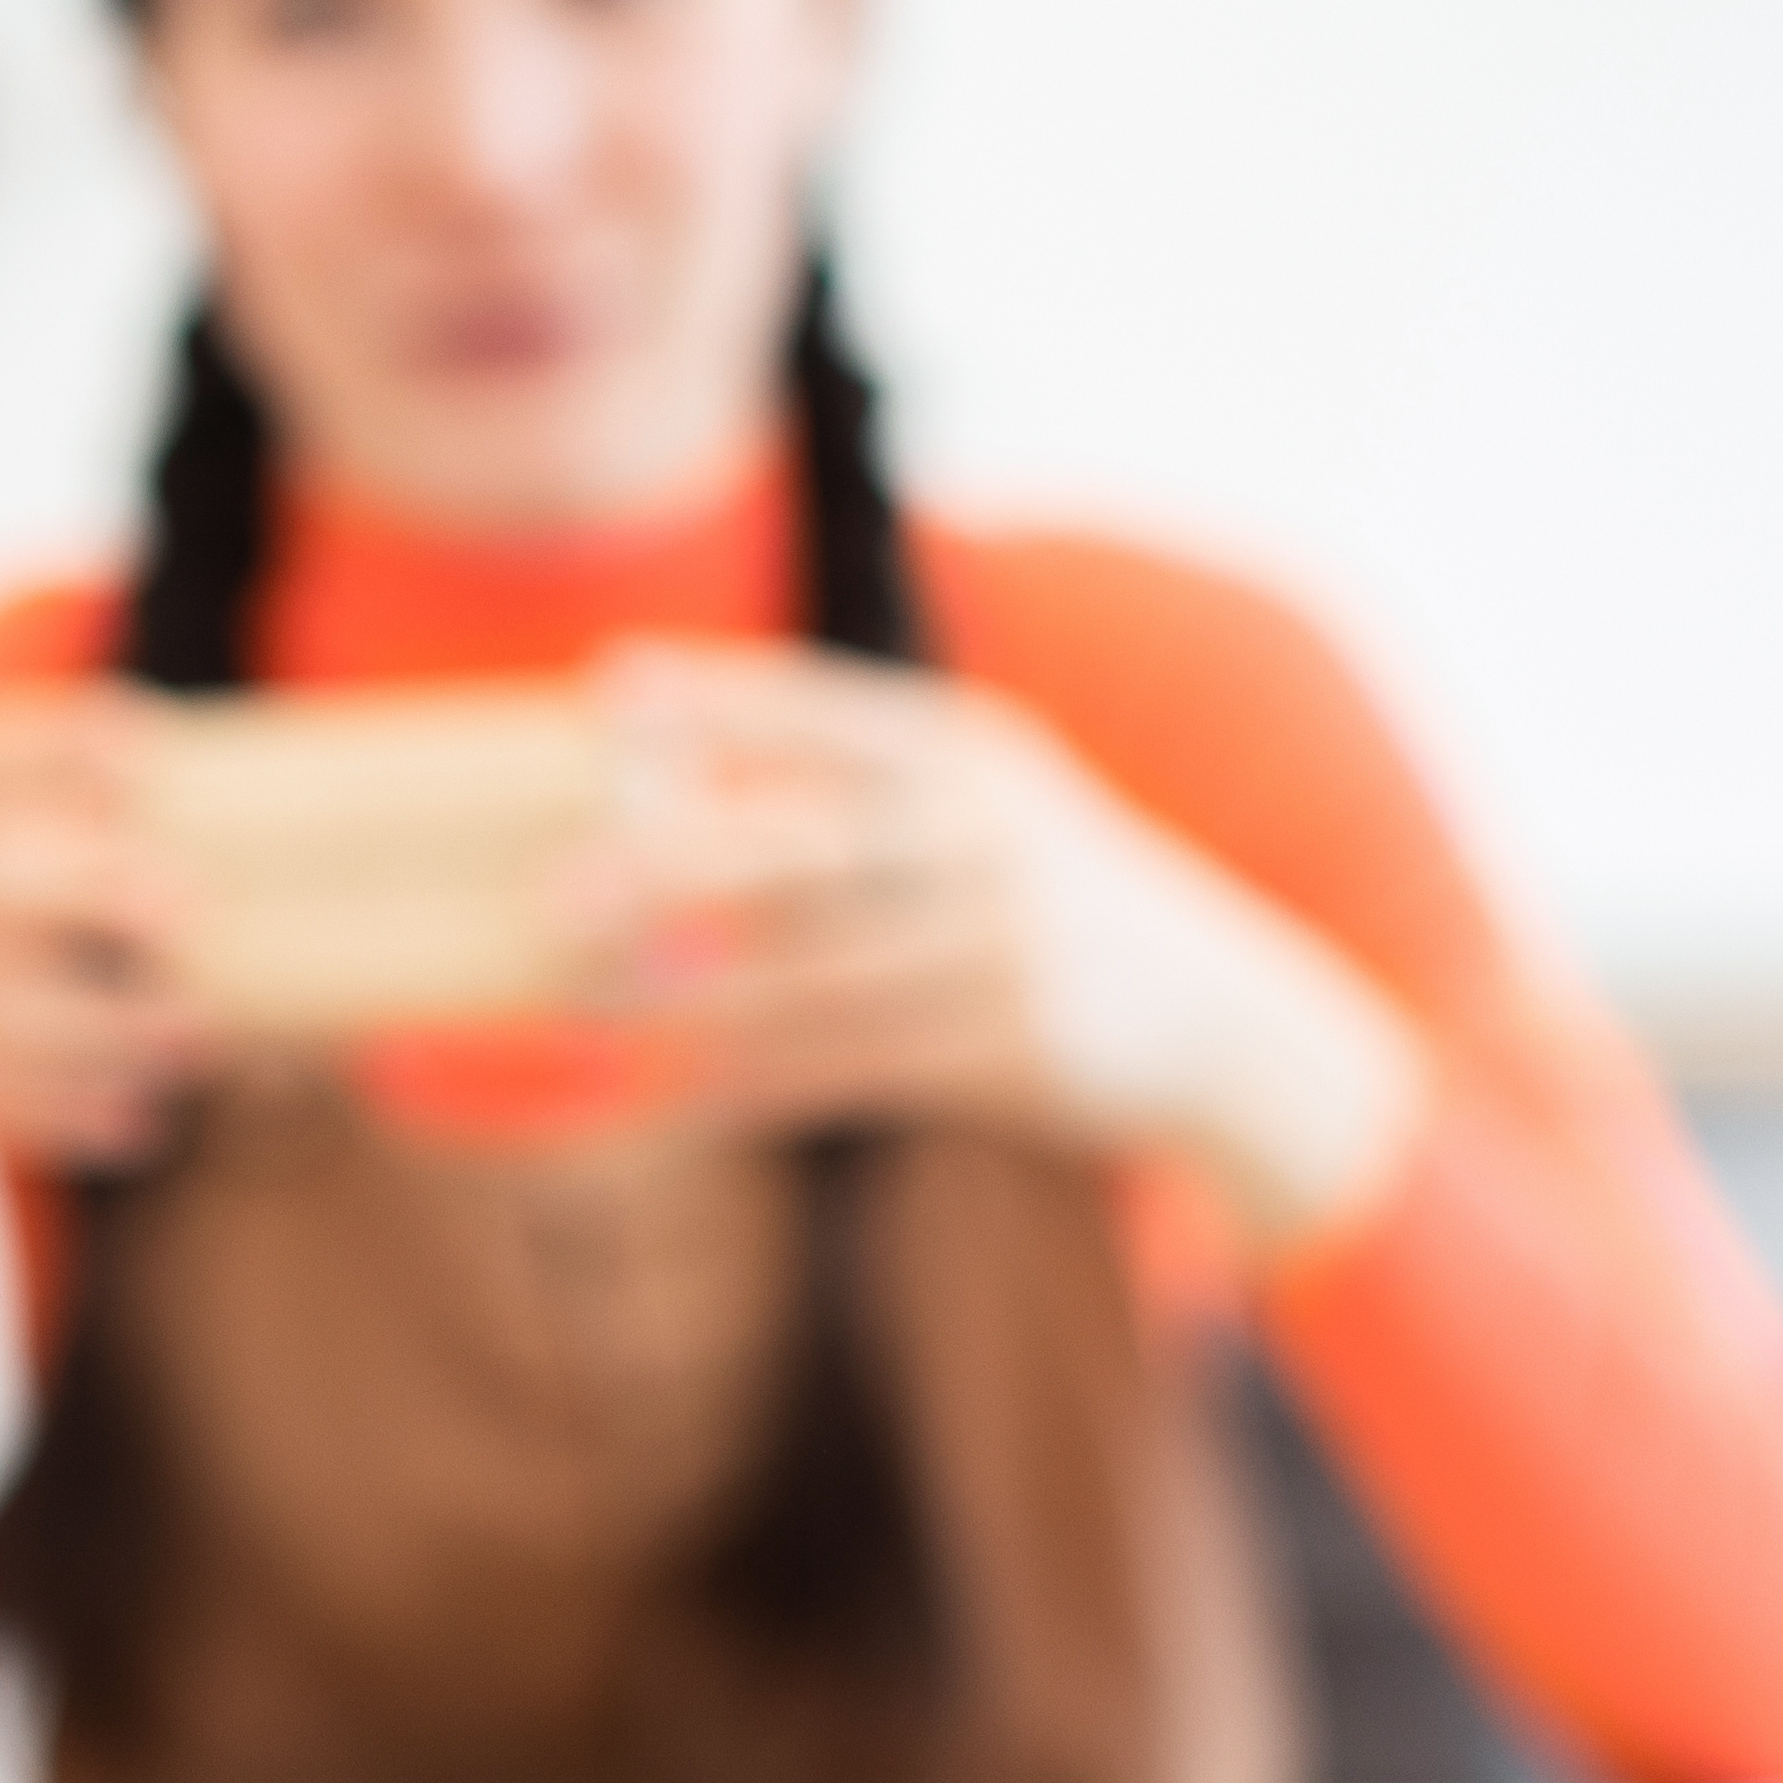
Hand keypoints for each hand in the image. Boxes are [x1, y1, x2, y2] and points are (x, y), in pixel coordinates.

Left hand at [580, 642, 1429, 1250]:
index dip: (716, 701)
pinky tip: (681, 1090)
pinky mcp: (1012, 1044)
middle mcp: (985, 833)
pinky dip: (758, 1079)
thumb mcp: (975, 813)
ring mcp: (1005, 941)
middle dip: (677, 867)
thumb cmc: (1040, 901)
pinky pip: (855, 1064)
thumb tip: (659, 792)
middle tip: (558, 897)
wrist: (1225, 1021)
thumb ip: (847, 797)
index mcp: (965, 753)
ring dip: (697, 997)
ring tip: (592, 1008)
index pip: (824, 711)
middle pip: (809, 841)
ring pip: (822, 971)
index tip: (608, 693)